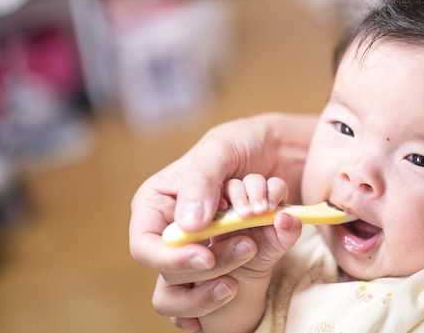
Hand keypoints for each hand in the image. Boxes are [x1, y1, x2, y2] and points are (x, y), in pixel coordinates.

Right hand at [128, 113, 317, 328]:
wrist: (277, 149)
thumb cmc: (239, 143)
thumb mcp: (217, 151)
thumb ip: (200, 183)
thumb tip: (187, 227)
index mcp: (156, 205)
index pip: (145, 247)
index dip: (171, 260)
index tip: (207, 259)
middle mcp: (174, 229)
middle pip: (176, 272)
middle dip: (215, 262)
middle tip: (248, 245)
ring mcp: (202, 245)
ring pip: (202, 282)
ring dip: (233, 266)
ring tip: (256, 244)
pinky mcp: (228, 253)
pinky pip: (229, 277)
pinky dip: (251, 266)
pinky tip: (263, 250)